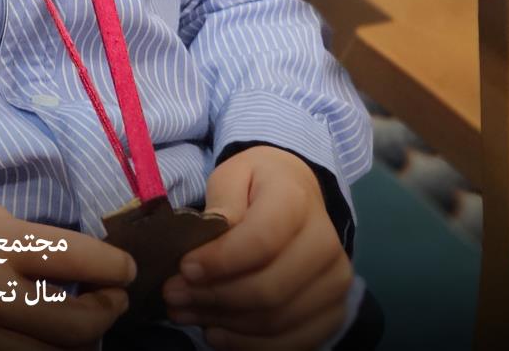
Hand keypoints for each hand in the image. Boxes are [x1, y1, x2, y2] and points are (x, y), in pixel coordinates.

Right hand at [0, 182, 134, 349]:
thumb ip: (26, 241)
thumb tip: (76, 264)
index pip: (79, 260)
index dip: (116, 267)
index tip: (126, 268)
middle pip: (78, 325)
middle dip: (109, 312)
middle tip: (110, 297)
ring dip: (79, 340)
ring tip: (80, 317)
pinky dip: (39, 349)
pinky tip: (37, 329)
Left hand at [164, 147, 349, 350]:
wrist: (299, 196)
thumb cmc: (258, 187)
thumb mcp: (233, 175)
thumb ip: (221, 202)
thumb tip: (211, 238)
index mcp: (298, 201)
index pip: (261, 241)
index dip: (220, 261)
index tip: (184, 268)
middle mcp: (326, 245)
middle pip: (268, 289)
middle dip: (214, 297)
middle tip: (174, 295)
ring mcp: (334, 283)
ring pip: (276, 321)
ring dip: (224, 323)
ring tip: (185, 312)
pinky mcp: (333, 313)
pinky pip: (291, 343)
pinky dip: (248, 344)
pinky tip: (215, 332)